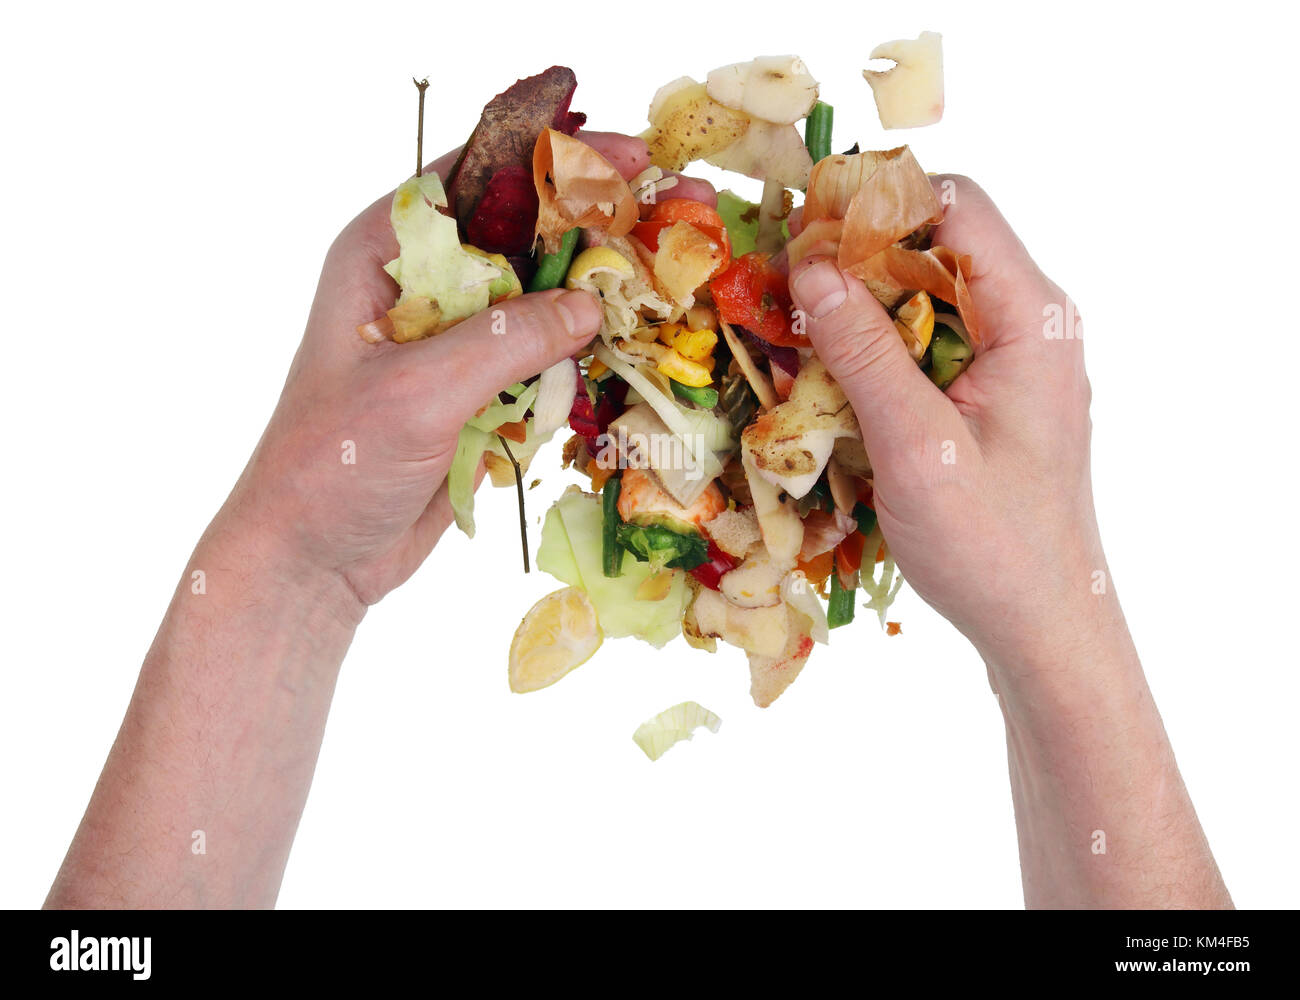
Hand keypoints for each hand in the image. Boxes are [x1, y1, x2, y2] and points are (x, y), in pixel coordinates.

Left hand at [222, 134, 658, 608]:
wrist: (314, 556)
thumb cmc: (334, 462)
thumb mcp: (418, 392)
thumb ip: (505, 342)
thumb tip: (590, 306)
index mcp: (387, 252)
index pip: (479, 176)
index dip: (555, 157)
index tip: (629, 154)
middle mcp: (425, 283)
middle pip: (527, 231)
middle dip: (601, 219)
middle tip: (680, 202)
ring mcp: (457, 339)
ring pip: (546, 294)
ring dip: (607, 286)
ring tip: (679, 274)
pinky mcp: (481, 389)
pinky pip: (547, 356)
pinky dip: (590, 352)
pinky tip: (642, 342)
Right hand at [788, 176, 1096, 664]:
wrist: (1044, 625)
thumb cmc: (992, 545)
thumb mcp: (916, 446)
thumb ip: (863, 351)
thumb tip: (809, 266)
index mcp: (1032, 317)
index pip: (955, 206)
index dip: (876, 203)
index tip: (803, 234)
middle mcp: (1030, 322)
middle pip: (936, 243)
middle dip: (856, 256)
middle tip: (784, 287)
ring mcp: (1012, 359)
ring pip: (924, 293)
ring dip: (860, 307)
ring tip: (797, 335)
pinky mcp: (991, 394)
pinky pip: (926, 342)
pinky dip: (877, 348)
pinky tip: (834, 382)